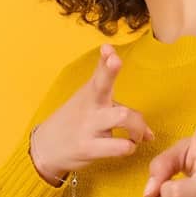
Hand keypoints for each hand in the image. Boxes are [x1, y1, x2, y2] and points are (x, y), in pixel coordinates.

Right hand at [30, 43, 154, 184]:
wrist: (46, 147)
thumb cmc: (74, 122)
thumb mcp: (90, 104)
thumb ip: (121, 111)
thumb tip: (149, 134)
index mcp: (91, 92)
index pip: (99, 71)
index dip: (105, 59)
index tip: (108, 48)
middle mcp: (90, 105)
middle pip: (104, 85)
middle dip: (111, 71)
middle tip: (120, 72)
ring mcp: (89, 126)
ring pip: (122, 116)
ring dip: (138, 127)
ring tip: (136, 136)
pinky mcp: (88, 147)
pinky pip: (119, 146)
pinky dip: (129, 147)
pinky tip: (126, 147)